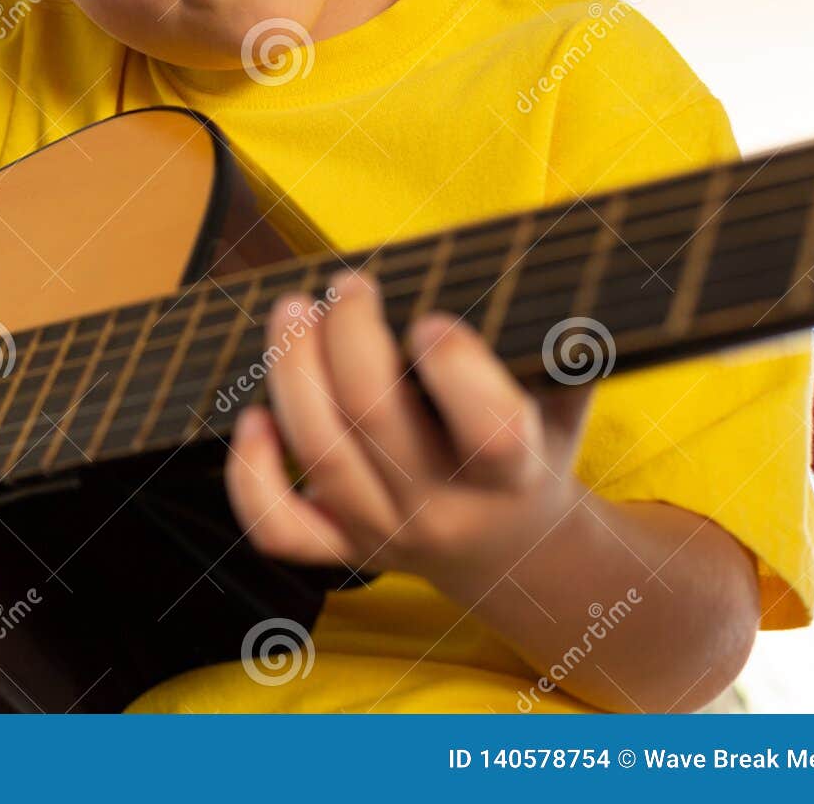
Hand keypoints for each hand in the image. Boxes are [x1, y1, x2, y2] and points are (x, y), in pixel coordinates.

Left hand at [224, 269, 594, 583]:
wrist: (511, 548)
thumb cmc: (533, 448)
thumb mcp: (563, 401)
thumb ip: (556, 344)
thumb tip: (533, 264)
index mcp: (515, 472)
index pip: (490, 429)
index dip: (457, 365)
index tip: (431, 318)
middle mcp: (445, 509)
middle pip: (375, 418)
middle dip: (349, 334)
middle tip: (348, 284)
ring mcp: (385, 533)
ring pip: (320, 454)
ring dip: (292, 371)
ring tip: (293, 310)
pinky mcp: (341, 548)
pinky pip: (278, 526)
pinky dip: (250, 474)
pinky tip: (254, 417)